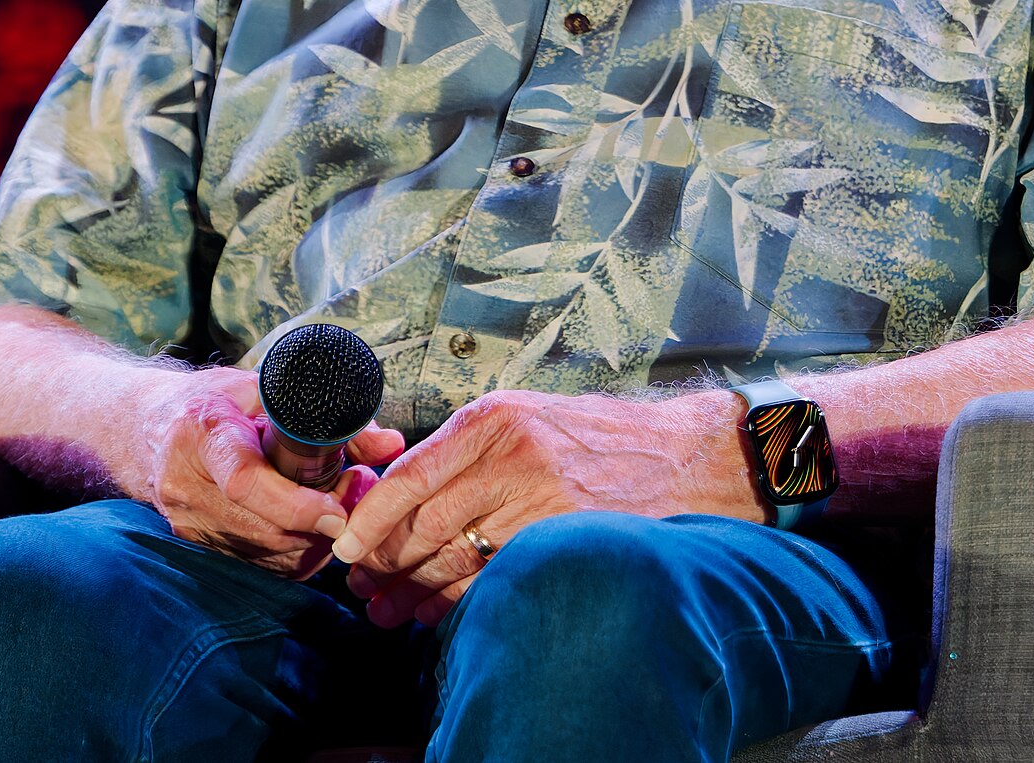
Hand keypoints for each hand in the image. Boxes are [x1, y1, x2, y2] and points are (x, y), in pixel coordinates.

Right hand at [137, 367, 405, 580]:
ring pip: (263, 554)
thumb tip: (390, 445)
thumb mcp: (268, 388)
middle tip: (359, 499)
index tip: (338, 510)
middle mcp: (187, 482)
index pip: (246, 480)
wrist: (147, 427)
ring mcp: (187, 521)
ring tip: (340, 509)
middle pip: (262, 528)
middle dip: (319, 524)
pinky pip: (253, 563)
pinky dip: (290, 554)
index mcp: (204, 432)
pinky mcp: (193, 545)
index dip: (297, 504)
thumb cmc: (217, 401)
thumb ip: (331, 414)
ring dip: (311, 543)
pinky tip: (312, 529)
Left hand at [329, 387, 756, 626]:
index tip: (344, 543)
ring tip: (387, 610)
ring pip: (450, 558)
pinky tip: (436, 615)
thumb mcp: (528, 419)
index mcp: (492, 419)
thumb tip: (400, 492)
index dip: (368, 517)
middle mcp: (508, 456)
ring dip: (412, 591)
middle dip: (383, 561)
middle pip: (421, 523)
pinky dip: (456, 605)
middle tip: (362, 585)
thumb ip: (468, 450)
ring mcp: (536, 499)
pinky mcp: (560, 538)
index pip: (409, 475)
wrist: (689, 457)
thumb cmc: (603, 440)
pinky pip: (491, 582)